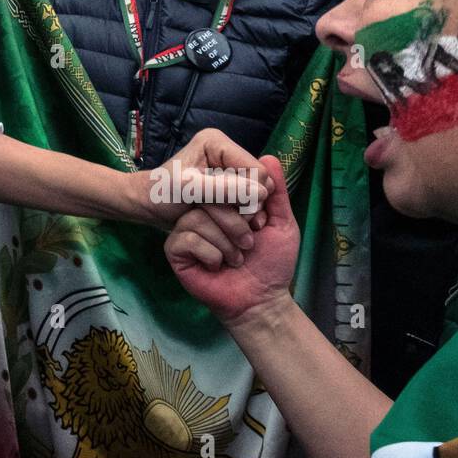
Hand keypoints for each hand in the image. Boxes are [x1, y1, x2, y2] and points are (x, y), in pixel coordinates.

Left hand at [137, 127, 271, 252]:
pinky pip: (250, 199)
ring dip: (248, 212)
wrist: (150, 205)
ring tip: (230, 225)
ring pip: (258, 193)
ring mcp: (228, 166)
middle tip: (234, 222)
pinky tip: (230, 223)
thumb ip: (224, 189)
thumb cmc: (163, 194)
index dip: (252, 195)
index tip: (239, 215)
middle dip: (250, 204)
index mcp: (216, 142)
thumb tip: (262, 192)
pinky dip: (243, 214)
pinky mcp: (229, 181)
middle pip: (260, 181)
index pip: (256, 170)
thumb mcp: (190, 190)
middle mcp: (225, 150)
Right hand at [165, 157, 299, 326]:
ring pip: (197, 218)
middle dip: (236, 223)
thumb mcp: (281, 222)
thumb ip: (275, 192)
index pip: (224, 182)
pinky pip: (187, 238)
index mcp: (225, 204)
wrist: (260, 299)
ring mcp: (187, 231)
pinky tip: (218, 265)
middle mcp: (203, 212)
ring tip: (236, 258)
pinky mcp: (176, 250)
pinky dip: (210, 254)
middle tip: (250, 243)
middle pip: (208, 198)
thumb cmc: (271, 262)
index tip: (260, 224)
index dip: (244, 201)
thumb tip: (269, 157)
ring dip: (226, 243)